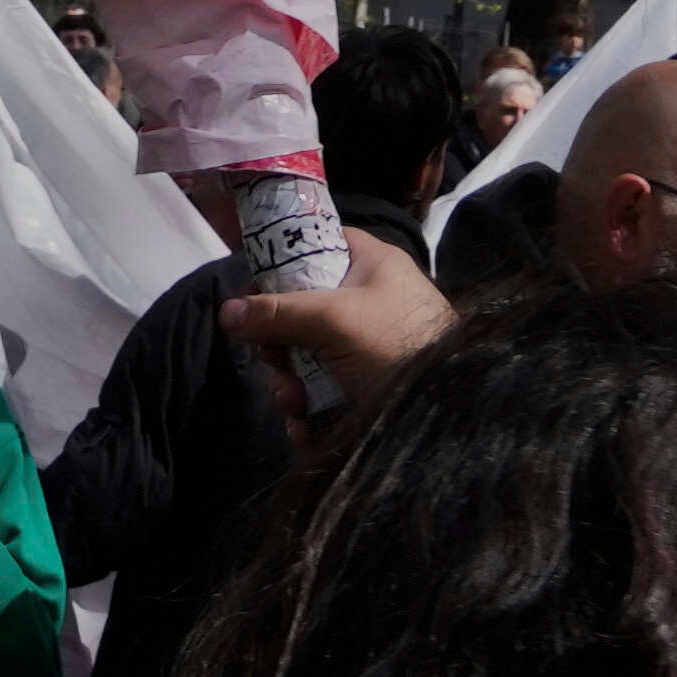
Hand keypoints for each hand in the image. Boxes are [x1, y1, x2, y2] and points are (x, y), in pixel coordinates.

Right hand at [221, 225, 449, 420]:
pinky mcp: (363, 389)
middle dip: (279, 345)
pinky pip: (320, 393)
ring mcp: (364, 348)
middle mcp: (366, 301)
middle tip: (277, 364)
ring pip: (305, 358)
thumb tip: (225, 312)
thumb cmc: (398, 345)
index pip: (317, 245)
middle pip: (300, 311)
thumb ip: (280, 313)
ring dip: (289, 385)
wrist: (450, 409)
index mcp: (369, 266)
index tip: (254, 296)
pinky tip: (305, 430)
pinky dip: (308, 412)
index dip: (281, 266)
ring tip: (295, 405)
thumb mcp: (336, 320)